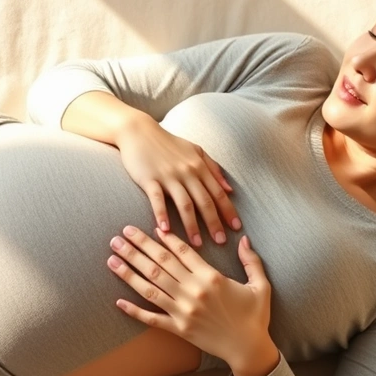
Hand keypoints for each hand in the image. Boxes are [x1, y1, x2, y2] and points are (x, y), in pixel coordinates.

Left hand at [107, 225, 271, 366]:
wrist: (249, 349)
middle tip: (120, 235)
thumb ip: (251, 260)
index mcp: (212, 278)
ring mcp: (184, 311)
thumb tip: (243, 238)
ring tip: (112, 258)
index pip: (181, 252)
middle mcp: (194, 292)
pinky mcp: (179, 329)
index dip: (163, 238)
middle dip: (138, 248)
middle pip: (160, 264)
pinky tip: (118, 301)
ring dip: (129, 272)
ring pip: (150, 287)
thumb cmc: (255, 316)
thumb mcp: (260, 285)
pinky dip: (134, 310)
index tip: (147, 227)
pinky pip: (152, 319)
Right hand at [115, 121, 240, 246]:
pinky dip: (162, 214)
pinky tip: (165, 230)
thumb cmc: (168, 143)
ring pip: (184, 204)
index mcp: (199, 166)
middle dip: (214, 223)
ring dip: (191, 226)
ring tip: (197, 244)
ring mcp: (168, 176)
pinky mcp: (149, 178)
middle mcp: (187, 172)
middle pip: (204, 201)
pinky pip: (157, 199)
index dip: (228, 211)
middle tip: (221, 242)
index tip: (236, 228)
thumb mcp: (195, 150)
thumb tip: (230, 189)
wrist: (139, 131)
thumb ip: (213, 168)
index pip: (218, 192)